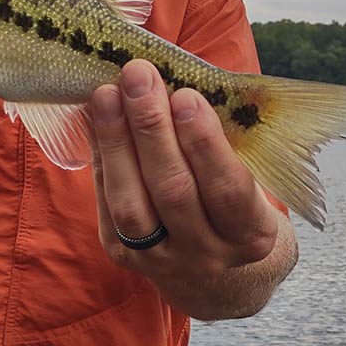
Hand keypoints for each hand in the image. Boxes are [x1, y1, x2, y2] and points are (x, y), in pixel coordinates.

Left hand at [90, 59, 279, 316]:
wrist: (214, 270)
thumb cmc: (229, 197)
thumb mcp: (246, 175)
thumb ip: (220, 137)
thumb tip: (174, 78)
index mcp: (250, 233)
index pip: (228, 190)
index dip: (204, 143)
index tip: (186, 95)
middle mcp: (206, 255)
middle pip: (173, 192)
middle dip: (152, 127)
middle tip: (138, 76)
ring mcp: (161, 261)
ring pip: (131, 205)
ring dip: (116, 141)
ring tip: (106, 93)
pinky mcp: (122, 255)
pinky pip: (106, 203)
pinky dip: (100, 155)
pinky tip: (94, 117)